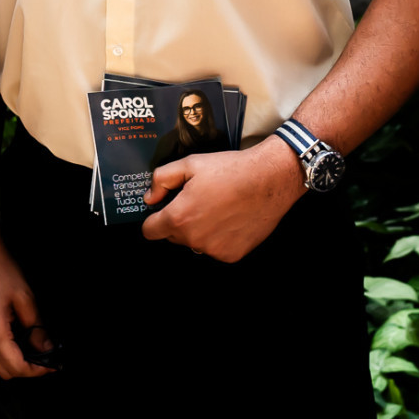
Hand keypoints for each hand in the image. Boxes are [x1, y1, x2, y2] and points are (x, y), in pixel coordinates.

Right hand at [0, 229, 53, 377]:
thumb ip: (36, 328)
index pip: (15, 366)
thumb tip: (47, 350)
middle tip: (43, 360)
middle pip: (2, 372)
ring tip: (30, 352)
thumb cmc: (0, 269)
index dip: (36, 371)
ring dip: (11, 364)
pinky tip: (13, 343)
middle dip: (25, 370)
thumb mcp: (25, 297)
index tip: (51, 365)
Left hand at [141, 140, 303, 261]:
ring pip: (195, 242)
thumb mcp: (190, 164)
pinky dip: (219, 237)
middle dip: (179, 221)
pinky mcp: (232, 255)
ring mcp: (213, 250)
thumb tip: (150, 198)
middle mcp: (194, 239)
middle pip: (173, 236)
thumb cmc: (230, 170)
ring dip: (200, 230)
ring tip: (217, 207)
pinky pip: (215, 248)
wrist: (269, 180)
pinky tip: (230, 218)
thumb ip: (161, 180)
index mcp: (179, 217)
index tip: (163, 210)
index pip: (150, 231)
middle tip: (197, 201)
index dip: (154, 218)